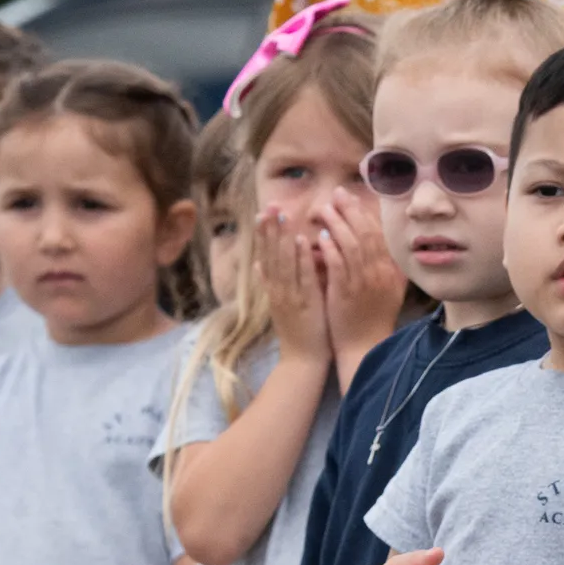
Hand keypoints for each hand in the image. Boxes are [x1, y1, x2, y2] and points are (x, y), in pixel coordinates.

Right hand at [256, 204, 332, 365]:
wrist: (302, 361)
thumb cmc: (296, 332)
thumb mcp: (279, 305)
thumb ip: (269, 282)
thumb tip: (257, 262)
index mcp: (273, 288)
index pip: (266, 255)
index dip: (264, 233)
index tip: (263, 211)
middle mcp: (278, 289)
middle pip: (272, 253)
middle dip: (270, 228)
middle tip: (269, 204)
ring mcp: (290, 295)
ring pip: (284, 261)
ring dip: (283, 236)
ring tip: (282, 214)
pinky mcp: (306, 302)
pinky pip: (303, 276)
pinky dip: (302, 258)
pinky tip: (302, 240)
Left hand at [315, 194, 407, 377]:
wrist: (364, 348)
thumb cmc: (373, 319)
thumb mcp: (391, 292)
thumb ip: (391, 268)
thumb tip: (388, 245)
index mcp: (390, 271)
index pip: (378, 234)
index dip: (364, 214)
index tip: (351, 198)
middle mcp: (379, 274)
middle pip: (366, 234)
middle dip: (351, 211)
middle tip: (337, 194)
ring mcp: (363, 283)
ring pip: (352, 246)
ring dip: (338, 224)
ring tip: (325, 209)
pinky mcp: (346, 293)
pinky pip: (339, 266)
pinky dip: (331, 250)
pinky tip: (321, 238)